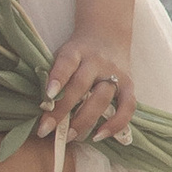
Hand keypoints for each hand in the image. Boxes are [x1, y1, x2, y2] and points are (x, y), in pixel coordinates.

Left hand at [41, 28, 135, 145]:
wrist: (108, 34)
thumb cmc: (78, 52)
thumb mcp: (63, 54)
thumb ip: (54, 74)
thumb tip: (42, 106)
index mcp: (76, 51)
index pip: (67, 62)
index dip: (57, 78)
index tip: (47, 97)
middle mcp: (97, 61)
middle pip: (81, 85)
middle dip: (63, 110)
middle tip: (47, 129)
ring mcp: (115, 73)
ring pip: (102, 98)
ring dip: (84, 120)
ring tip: (70, 136)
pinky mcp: (129, 85)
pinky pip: (127, 107)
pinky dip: (115, 124)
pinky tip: (99, 136)